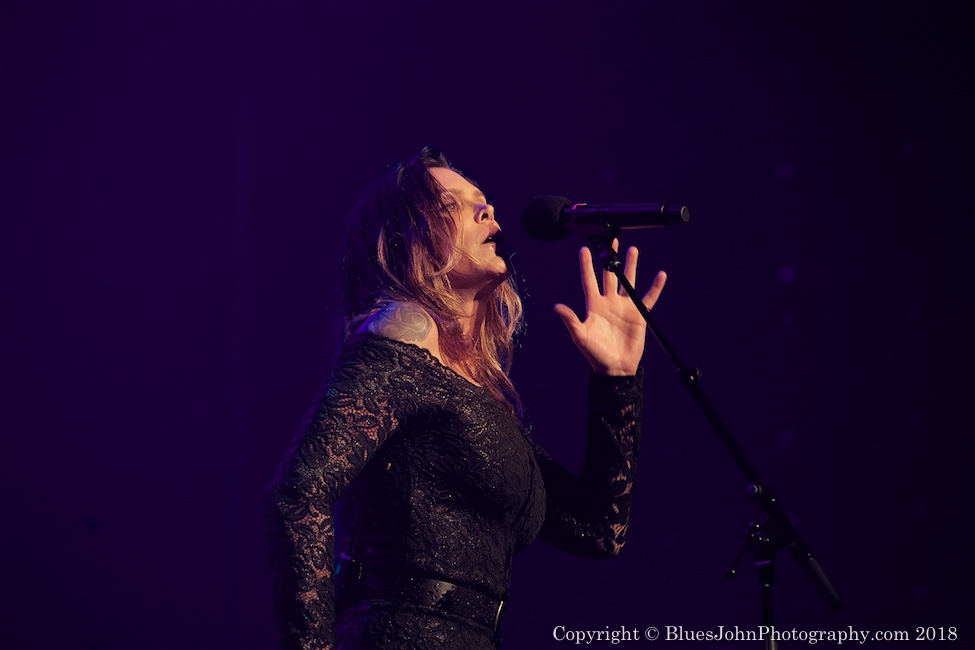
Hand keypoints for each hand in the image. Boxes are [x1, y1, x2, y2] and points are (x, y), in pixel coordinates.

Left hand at [554, 241, 666, 375]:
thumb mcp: (580, 337)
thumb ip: (571, 320)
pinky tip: (660, 275)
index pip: (589, 280)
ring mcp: (624, 307)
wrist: (615, 368)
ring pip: (629, 281)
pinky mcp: (639, 315)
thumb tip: (556, 307)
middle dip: (610, 258)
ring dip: (631, 266)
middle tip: (612, 241)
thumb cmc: (595, 354)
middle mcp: (609, 302)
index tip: (584, 249)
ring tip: (633, 250)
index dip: (586, 265)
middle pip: (610, 275)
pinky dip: (655, 287)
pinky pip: (648, 298)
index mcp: (594, 305)